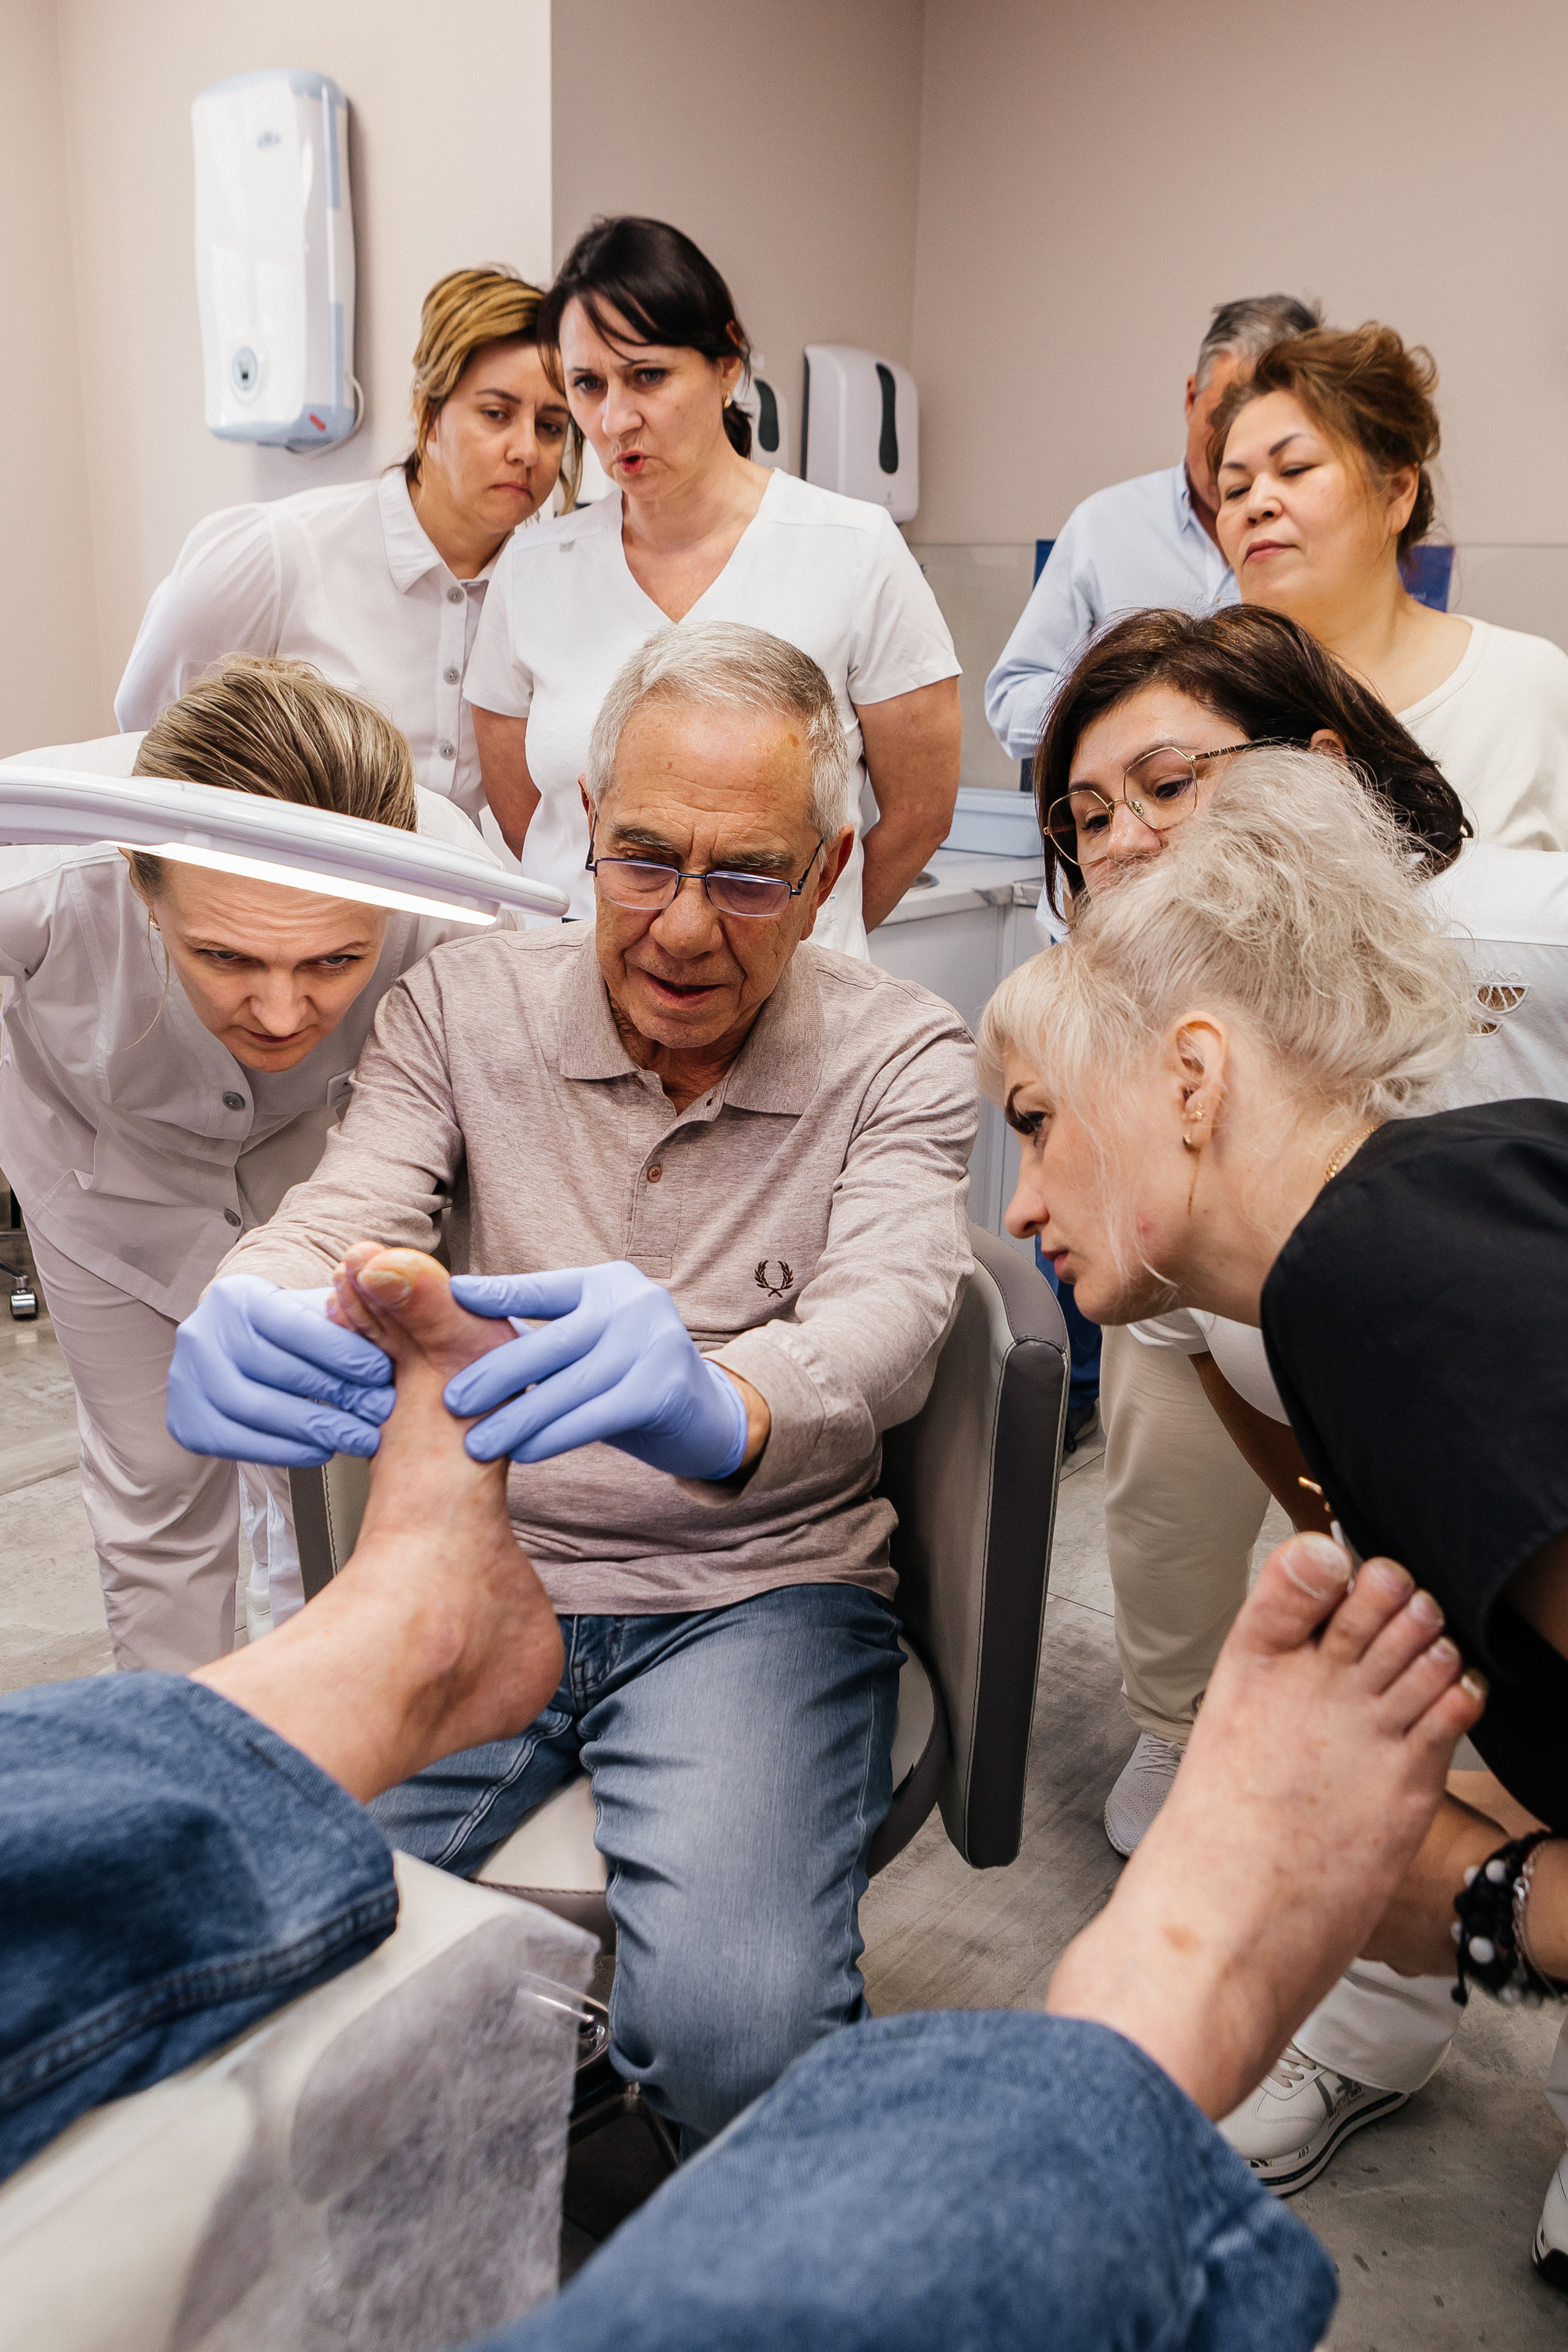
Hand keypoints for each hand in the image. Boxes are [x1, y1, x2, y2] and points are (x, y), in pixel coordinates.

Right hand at [167, 1276, 396, 1467]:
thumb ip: (345, 1315)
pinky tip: (322, 1449)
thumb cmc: (284, 1330)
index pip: (295, 1325)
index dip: (343, 1352)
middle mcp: (203, 1334)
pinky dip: (288, 1451)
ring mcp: (187, 1380)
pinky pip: (241, 1443)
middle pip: (279, 1371)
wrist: (227, 1346)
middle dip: (339, 1394)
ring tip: (360, 1437)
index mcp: (238, 1297)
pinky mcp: (187, 1422)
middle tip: (380, 1412)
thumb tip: (389, 1327)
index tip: (381, 1372)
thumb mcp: (311, 1308)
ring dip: (318, 1429)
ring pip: (258, 1410)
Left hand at [445, 1262, 749, 1478]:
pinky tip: (524, 1453)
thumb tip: (458, 1336)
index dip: (497, 1296)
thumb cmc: (626, 1378)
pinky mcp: (665, 1388)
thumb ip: (539, 1337)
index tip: (451, 1299)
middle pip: (552, 1342)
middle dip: (496, 1374)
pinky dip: (555, 1436)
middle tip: (452, 1402)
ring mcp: (656, 1342)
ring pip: (570, 1386)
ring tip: (477, 1443)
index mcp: (608, 1282)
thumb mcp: (587, 1345)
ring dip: (518, 1418)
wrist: (704, 1415)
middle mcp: (635, 1303)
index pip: (542, 1288)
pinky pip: (596, 1416)